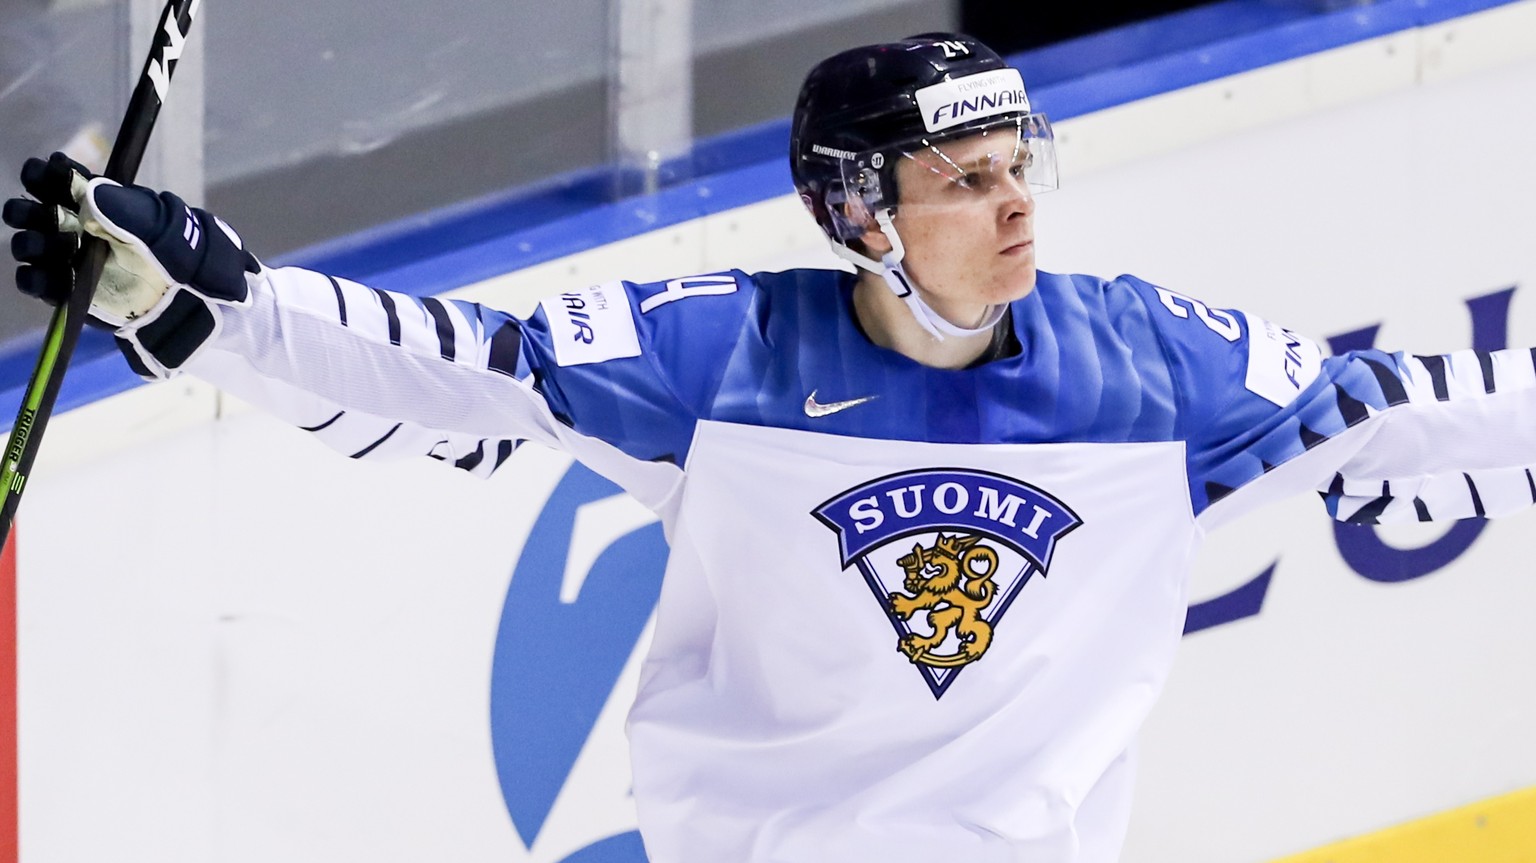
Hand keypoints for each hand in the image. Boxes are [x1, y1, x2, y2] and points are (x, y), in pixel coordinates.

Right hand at [4, 152, 260, 375]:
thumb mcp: (159, 225)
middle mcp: (76, 227)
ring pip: (31, 246)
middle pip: (33, 212)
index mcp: (97, 202)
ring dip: (31, 243)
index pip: (58, 180)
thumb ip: (125, 208)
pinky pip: (38, 283)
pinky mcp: (70, 291)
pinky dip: (33, 278)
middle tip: (43, 214)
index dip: (47, 175)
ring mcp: (70, 259)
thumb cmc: (180, 253)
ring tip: (57, 248)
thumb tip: (89, 194)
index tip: (50, 174)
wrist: (193, 299)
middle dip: (27, 211)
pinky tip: (42, 274)